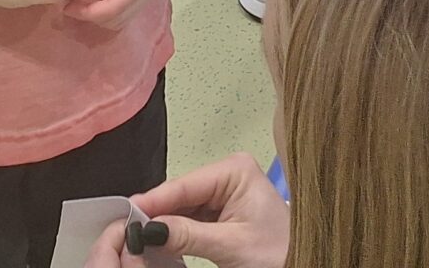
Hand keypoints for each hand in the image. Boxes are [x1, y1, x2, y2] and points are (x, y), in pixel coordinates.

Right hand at [88, 155, 291, 267]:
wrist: (303, 263)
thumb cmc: (280, 251)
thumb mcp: (230, 245)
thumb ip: (187, 235)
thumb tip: (149, 229)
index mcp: (235, 170)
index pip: (184, 185)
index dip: (153, 201)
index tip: (125, 215)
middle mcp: (227, 174)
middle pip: (179, 194)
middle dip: (156, 215)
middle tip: (129, 233)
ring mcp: (223, 192)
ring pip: (181, 207)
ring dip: (163, 224)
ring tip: (140, 238)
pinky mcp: (220, 210)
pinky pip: (189, 218)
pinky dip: (175, 231)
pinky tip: (159, 241)